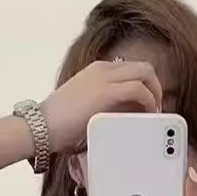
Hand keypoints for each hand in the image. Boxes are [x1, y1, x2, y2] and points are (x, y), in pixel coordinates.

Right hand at [41, 60, 162, 152]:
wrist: (39, 128)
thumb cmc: (57, 126)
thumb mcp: (84, 110)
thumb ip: (104, 107)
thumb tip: (125, 117)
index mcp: (96, 71)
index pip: (131, 69)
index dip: (145, 86)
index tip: (148, 106)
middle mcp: (102, 69)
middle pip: (143, 67)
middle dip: (156, 87)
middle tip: (157, 109)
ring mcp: (104, 78)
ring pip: (146, 73)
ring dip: (156, 93)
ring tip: (154, 114)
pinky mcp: (106, 91)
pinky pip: (140, 90)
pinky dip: (150, 102)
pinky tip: (148, 116)